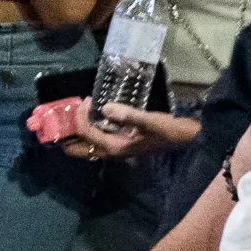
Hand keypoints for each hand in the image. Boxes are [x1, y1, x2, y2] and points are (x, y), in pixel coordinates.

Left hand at [60, 101, 200, 160]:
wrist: (188, 140)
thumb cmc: (170, 131)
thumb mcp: (150, 121)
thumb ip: (128, 115)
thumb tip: (104, 107)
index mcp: (116, 147)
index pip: (86, 133)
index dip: (80, 116)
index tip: (86, 99)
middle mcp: (113, 151)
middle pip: (81, 149)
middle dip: (67, 137)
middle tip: (62, 120)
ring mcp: (118, 149)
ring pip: (89, 146)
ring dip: (77, 135)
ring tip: (72, 119)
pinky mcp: (124, 144)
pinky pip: (99, 141)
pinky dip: (90, 132)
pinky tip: (93, 119)